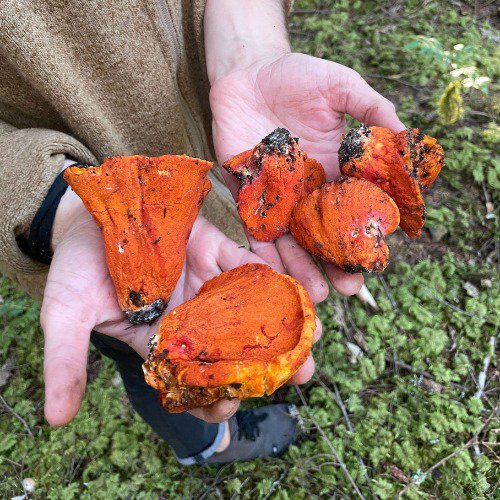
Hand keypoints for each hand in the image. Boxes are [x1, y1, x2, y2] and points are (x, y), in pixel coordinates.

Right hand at [41, 191, 320, 425]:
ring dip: (281, 325)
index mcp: (160, 338)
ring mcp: (206, 283)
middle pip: (233, 348)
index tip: (229, 407)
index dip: (209, 397)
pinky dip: (270, 278)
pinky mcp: (215, 249)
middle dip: (266, 365)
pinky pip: (246, 265)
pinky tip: (296, 292)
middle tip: (300, 376)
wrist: (91, 211)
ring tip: (313, 340)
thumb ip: (65, 361)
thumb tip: (56, 419)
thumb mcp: (66, 314)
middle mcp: (190, 315)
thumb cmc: (76, 264)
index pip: (190, 378)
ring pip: (249, 310)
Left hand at [210, 52, 405, 299]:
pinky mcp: (246, 195)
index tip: (377, 258)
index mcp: (333, 172)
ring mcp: (276, 197)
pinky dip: (262, 251)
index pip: (353, 211)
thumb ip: (372, 109)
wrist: (247, 72)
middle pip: (323, 235)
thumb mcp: (341, 87)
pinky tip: (273, 274)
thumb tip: (405, 136)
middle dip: (335, 263)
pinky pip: (254, 228)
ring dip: (302, 267)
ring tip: (315, 294)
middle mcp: (306, 191)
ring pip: (291, 241)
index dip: (365, 235)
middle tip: (348, 290)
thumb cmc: (296, 77)